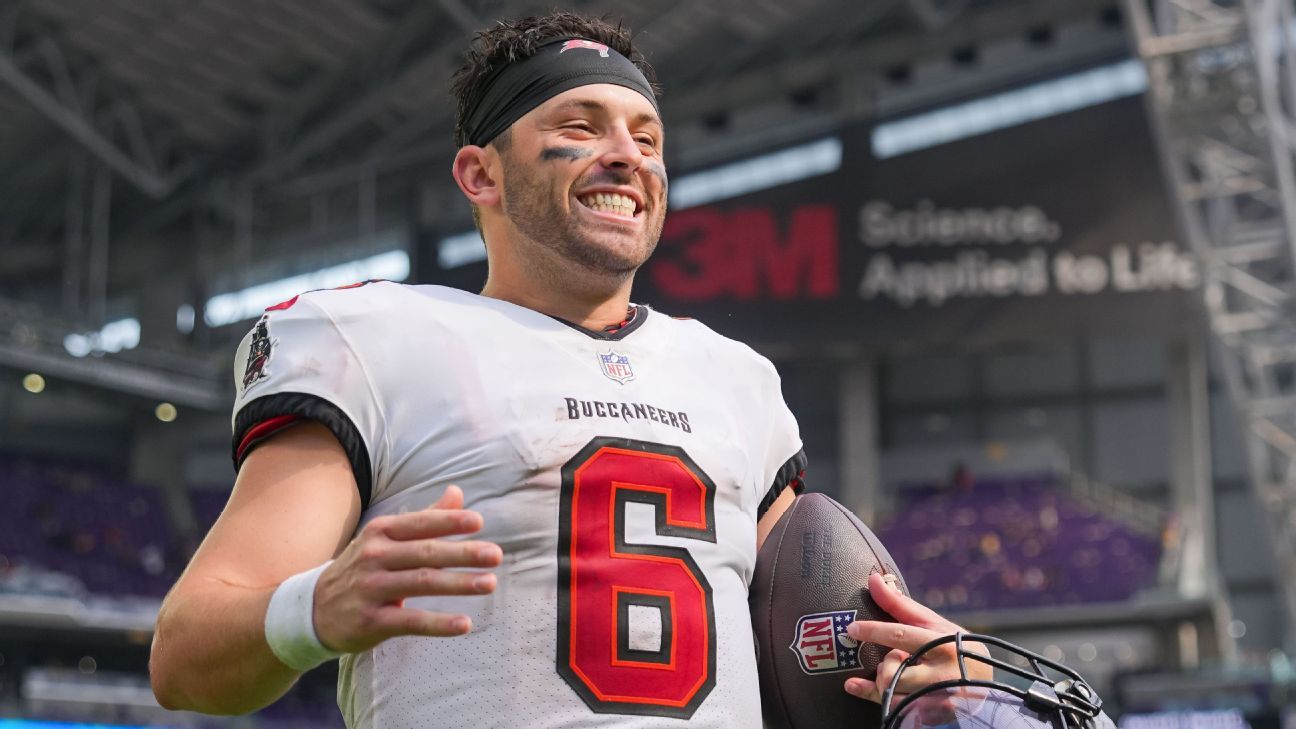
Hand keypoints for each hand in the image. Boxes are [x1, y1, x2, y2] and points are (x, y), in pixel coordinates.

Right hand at [312, 485, 502, 652]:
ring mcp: (372, 589)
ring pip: (422, 583)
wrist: (313, 608)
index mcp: (381, 533)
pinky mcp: (371, 621)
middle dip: (463, 553)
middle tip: (496, 555)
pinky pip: (410, 621)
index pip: (420, 524)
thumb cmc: (363, 568)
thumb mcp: (386, 538)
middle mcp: (375, 557)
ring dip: (459, 584)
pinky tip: (464, 624)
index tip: (478, 522)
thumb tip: (458, 492)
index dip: (448, 522)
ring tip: (490, 583)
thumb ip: (425, 518)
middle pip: (426, 553)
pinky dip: (439, 623)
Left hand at [843, 573, 991, 706]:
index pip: (903, 636)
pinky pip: (889, 707)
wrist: (986, 689)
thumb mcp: (936, 625)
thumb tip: (873, 579)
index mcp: (944, 645)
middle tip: (896, 659)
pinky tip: (854, 685)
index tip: (852, 628)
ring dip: (884, 679)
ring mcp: (935, 700)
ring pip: (891, 691)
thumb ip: (902, 606)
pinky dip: (869, 694)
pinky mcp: (929, 716)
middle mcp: (941, 675)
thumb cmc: (955, 649)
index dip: (874, 631)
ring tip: (898, 673)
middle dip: (887, 663)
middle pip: (893, 669)